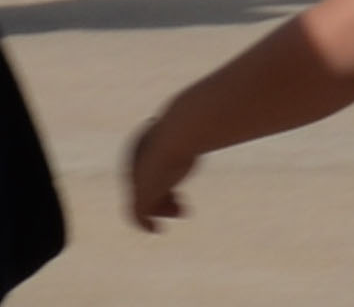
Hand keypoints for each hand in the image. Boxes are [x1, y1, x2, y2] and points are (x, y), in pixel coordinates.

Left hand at [129, 107, 203, 231]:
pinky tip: (154, 230)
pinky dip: (143, 223)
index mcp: (144, 145)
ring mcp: (137, 178)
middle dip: (161, 198)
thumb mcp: (196, 129)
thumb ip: (202, 130)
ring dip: (159, 210)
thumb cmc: (190, 130)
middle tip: (180, 208)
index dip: (161, 181)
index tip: (176, 193)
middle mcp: (136, 162)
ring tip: (177, 212)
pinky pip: (135, 214)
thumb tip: (218, 123)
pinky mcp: (141, 193)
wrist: (178, 136)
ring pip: (140, 201)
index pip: (147, 167)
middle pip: (143, 184)